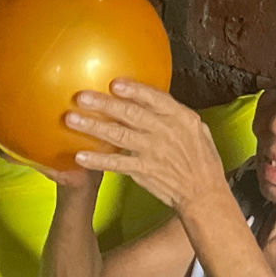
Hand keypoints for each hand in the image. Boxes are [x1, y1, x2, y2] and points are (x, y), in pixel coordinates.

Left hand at [64, 80, 226, 216]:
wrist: (204, 194)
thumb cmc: (201, 160)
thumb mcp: (197, 130)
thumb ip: (174, 115)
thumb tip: (150, 98)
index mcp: (181, 118)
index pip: (156, 98)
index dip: (134, 90)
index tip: (113, 83)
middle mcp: (166, 132)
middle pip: (131, 114)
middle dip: (104, 104)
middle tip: (81, 97)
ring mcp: (154, 152)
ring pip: (119, 135)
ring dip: (93, 127)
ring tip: (71, 119)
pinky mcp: (144, 171)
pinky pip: (117, 164)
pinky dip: (98, 160)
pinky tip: (80, 156)